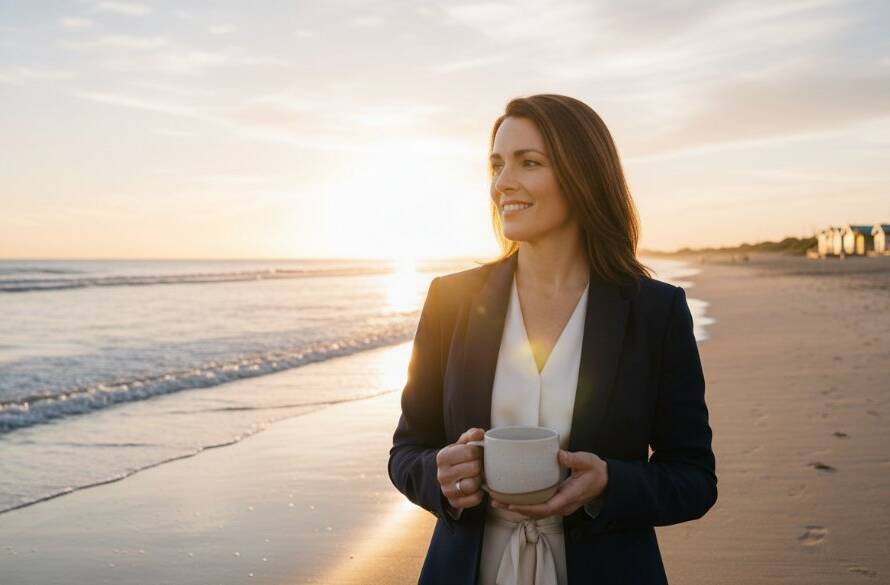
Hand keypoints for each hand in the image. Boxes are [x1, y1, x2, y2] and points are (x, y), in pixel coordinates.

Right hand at [436, 427, 485, 510]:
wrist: (448, 476)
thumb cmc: (459, 457)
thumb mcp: (462, 443)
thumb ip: (472, 435)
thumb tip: (480, 433)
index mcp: (443, 456)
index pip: (470, 452)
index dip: (479, 452)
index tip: (478, 453)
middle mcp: (442, 474)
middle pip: (474, 468)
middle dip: (480, 465)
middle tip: (480, 464)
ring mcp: (447, 490)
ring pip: (473, 485)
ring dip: (479, 479)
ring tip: (478, 475)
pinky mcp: (454, 502)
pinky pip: (475, 499)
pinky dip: (480, 493)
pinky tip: (478, 487)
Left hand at [491, 449, 607, 518]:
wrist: (605, 481)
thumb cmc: (595, 471)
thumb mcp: (587, 461)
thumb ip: (573, 458)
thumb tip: (558, 454)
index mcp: (568, 497)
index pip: (545, 508)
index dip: (527, 508)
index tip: (511, 505)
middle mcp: (562, 505)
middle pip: (536, 513)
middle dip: (515, 510)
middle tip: (496, 502)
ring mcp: (560, 505)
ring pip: (536, 512)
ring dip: (518, 508)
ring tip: (499, 501)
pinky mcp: (557, 501)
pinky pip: (539, 507)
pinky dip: (525, 505)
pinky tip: (514, 499)